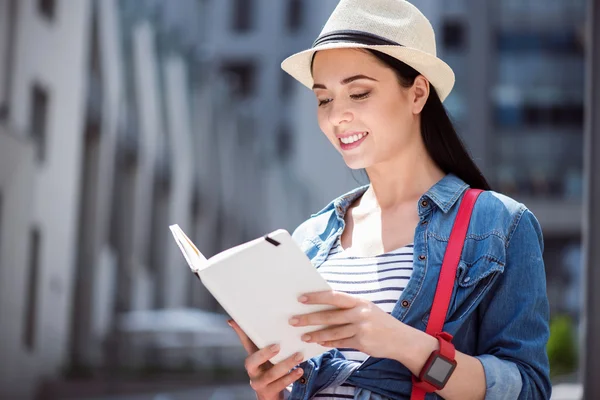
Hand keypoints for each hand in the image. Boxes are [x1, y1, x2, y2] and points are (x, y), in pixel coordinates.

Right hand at [228, 319, 303, 399]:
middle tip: (278, 346)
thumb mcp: (266, 356)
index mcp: (252, 358)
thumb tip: (250, 322)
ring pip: (271, 374)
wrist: (271, 395)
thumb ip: (263, 341)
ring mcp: (259, 383)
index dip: (240, 333)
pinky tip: (299, 370)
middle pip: (252, 362)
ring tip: (299, 356)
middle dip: (264, 354)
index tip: (235, 321)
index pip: (245, 343)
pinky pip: (279, 385)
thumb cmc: (269, 371)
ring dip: (286, 364)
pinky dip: (290, 377)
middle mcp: (252, 371)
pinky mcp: (268, 393)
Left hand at [288, 291, 402, 358]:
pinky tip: (319, 343)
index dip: (317, 297)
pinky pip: (340, 343)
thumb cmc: (380, 322)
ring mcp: (361, 328)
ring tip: (303, 335)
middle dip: (309, 318)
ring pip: (332, 332)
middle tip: (294, 320)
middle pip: (329, 315)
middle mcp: (359, 313)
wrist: (401, 339)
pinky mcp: (362, 342)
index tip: (301, 298)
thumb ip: (348, 308)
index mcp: (359, 301)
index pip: (334, 296)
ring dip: (316, 334)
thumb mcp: (367, 309)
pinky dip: (329, 343)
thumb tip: (324, 307)